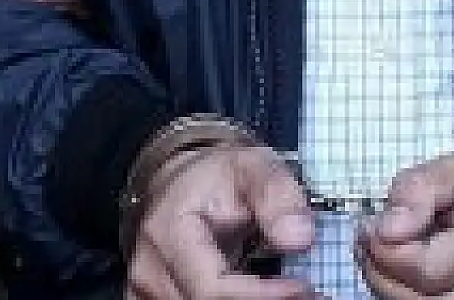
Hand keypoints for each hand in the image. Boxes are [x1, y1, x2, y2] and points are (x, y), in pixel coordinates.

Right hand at [126, 146, 316, 299]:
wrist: (182, 180)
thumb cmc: (217, 175)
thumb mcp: (254, 167)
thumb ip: (277, 198)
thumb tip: (299, 239)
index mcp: (168, 233)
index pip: (212, 287)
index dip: (261, 295)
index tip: (304, 287)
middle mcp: (149, 269)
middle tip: (308, 293)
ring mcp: (145, 290)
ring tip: (289, 292)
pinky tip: (263, 296)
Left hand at [358, 154, 453, 298]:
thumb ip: (417, 191)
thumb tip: (385, 230)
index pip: (429, 269)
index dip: (387, 253)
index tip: (371, 229)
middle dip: (383, 274)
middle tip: (371, 243)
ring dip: (395, 291)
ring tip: (391, 257)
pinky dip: (418, 299)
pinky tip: (412, 277)